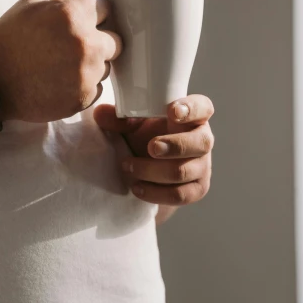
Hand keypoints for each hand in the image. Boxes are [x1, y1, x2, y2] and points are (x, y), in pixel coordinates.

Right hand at [0, 0, 120, 122]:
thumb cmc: (9, 38)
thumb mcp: (33, 4)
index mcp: (73, 15)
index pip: (106, 6)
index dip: (93, 12)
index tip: (80, 19)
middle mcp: (85, 45)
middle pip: (116, 40)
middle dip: (99, 40)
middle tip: (71, 45)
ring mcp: (86, 74)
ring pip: (106, 66)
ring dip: (91, 64)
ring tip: (60, 64)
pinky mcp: (83, 98)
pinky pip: (97, 88)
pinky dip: (83, 85)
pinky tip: (59, 80)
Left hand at [94, 95, 214, 222]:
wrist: (152, 173)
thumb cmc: (147, 138)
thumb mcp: (133, 126)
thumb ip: (118, 118)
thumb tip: (100, 113)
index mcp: (192, 117)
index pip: (203, 107)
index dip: (192, 109)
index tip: (173, 111)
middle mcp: (202, 140)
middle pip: (201, 142)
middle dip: (174, 145)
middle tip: (151, 147)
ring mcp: (202, 166)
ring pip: (183, 171)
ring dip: (152, 171)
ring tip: (128, 166)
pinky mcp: (197, 189)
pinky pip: (180, 195)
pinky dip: (155, 193)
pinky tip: (137, 188)